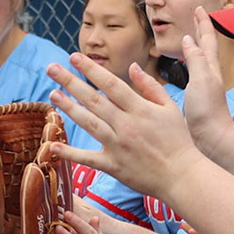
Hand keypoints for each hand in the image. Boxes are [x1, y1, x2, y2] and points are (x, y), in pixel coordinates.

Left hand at [46, 55, 203, 199]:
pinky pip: (88, 158)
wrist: (182, 176)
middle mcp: (126, 125)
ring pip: (88, 123)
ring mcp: (118, 146)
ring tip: (52, 94)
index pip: (110, 84)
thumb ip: (150, 86)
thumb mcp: (170, 108)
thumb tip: (132, 66)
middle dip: (71, 82)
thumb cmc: (178, 140)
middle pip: (94, 100)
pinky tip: (53, 145)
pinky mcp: (113, 166)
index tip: (74, 57)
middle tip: (51, 68)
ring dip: (68, 108)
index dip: (91, 69)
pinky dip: (70, 153)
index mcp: (140, 109)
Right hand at [181, 8, 233, 153]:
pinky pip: (191, 73)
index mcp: (209, 68)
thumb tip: (188, 39)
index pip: (207, 39)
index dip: (203, 23)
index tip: (200, 8)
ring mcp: (202, 86)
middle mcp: (207, 75)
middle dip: (200, 30)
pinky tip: (182, 67)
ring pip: (198, 59)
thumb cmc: (208, 110)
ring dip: (193, 46)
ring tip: (187, 38)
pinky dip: (187, 63)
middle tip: (196, 17)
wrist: (211, 138)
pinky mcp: (195, 98)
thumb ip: (195, 58)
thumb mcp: (201, 78)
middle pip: (205, 46)